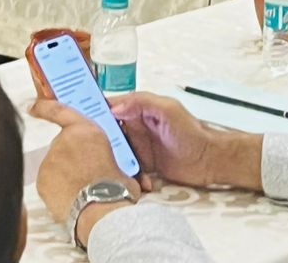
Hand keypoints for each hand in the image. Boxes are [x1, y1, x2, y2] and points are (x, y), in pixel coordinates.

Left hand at [31, 100, 141, 235]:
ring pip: (54, 166)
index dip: (44, 106)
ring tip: (82, 191)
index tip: (33, 106)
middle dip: (70, 158)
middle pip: (62, 146)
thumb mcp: (121, 164)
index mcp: (87, 130)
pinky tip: (71, 198)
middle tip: (84, 175)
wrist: (101, 211)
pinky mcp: (42, 179)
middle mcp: (65, 140)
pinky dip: (56, 189)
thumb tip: (111, 169)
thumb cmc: (116, 188)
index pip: (59, 110)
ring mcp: (51, 159)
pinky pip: (48, 182)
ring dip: (64, 175)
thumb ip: (106, 158)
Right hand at [107, 93, 262, 191]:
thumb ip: (143, 103)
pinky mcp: (142, 165)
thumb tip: (114, 108)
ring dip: (116, 164)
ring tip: (120, 173)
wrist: (209, 161)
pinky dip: (130, 178)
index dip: (93, 111)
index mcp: (138, 109)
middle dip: (100, 144)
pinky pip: (127, 170)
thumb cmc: (192, 132)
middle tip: (96, 155)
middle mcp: (134, 127)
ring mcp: (137, 147)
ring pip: (115, 154)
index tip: (78, 121)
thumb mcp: (168, 110)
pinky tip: (142, 184)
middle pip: (107, 133)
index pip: (109, 107)